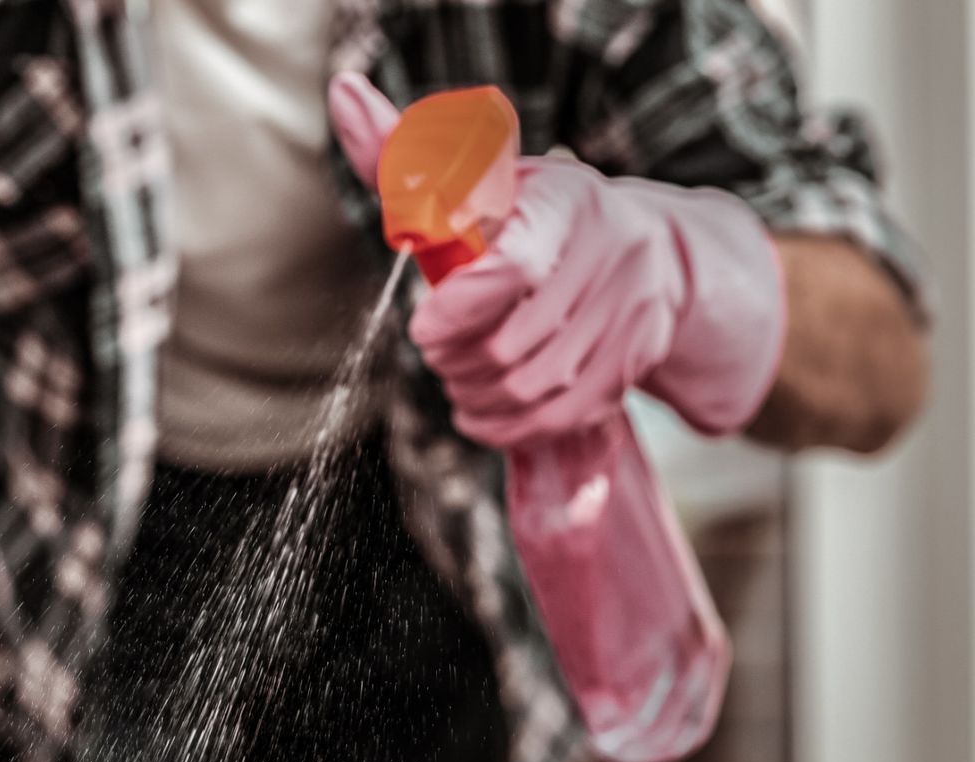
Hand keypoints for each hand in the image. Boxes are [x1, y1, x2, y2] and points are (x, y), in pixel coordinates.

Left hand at [329, 71, 785, 446]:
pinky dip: (509, 426)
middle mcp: (615, 252)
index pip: (513, 269)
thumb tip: (343, 98)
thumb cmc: (542, 218)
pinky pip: (561, 416)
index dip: (459, 313)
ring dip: (478, 398)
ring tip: (459, 382)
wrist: (656, 254)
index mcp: (569, 200)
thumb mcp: (484, 180)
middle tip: (438, 354)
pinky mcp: (637, 362)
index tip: (424, 329)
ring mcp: (635, 312)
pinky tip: (483, 412)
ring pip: (533, 387)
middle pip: (513, 343)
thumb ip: (404, 158)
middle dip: (456, 362)